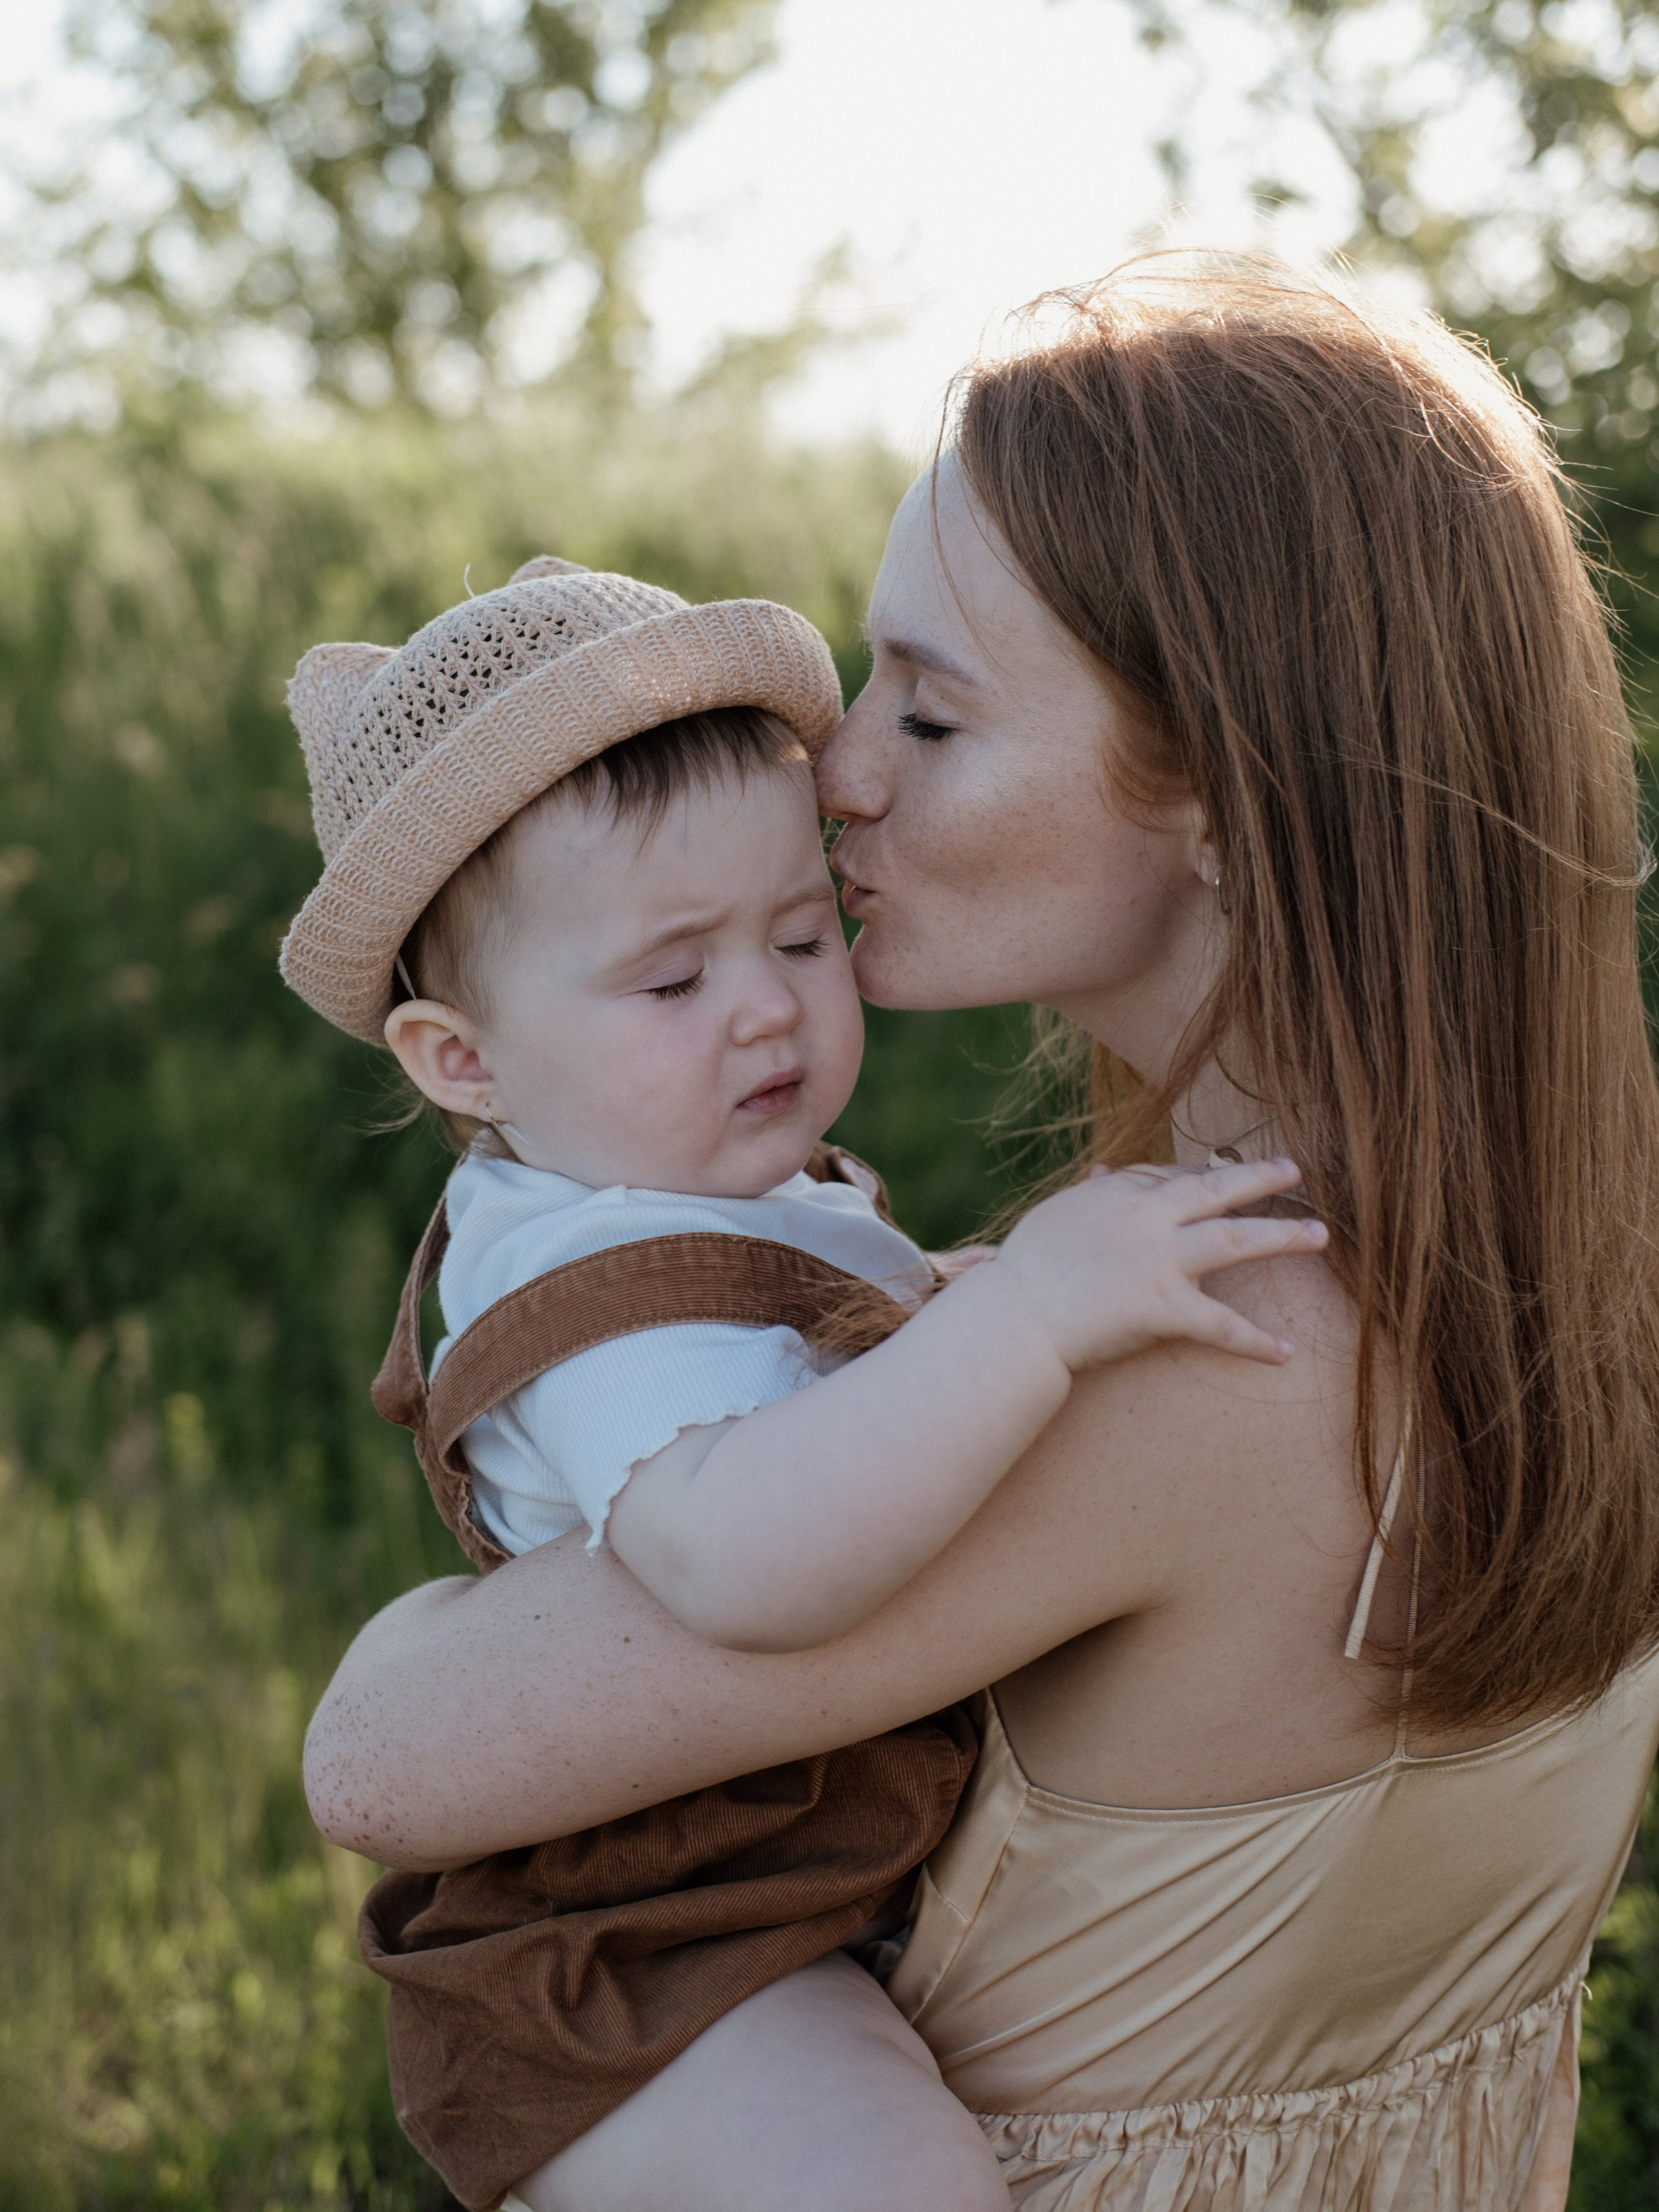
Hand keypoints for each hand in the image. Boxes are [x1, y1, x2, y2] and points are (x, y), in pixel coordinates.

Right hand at [991, 1158, 1327, 1370]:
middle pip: (1217, 1188)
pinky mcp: (1165, 1308)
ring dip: (1283, 1236)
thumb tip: (1100, 1171)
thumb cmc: (1027, 1268)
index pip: (1171, 1175)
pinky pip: (1221, 1325)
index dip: (1200, 1177)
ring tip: (1321, 1234)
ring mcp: (1162, 1261)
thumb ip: (1087, 1194)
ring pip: (1236, 1240)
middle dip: (1260, 1178)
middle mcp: (1149, 1218)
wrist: (1017, 1314)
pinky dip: (1255, 1341)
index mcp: (1119, 1192)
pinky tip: (1286, 1352)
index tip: (1221, 1178)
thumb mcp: (1056, 1215)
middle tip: (1295, 1171)